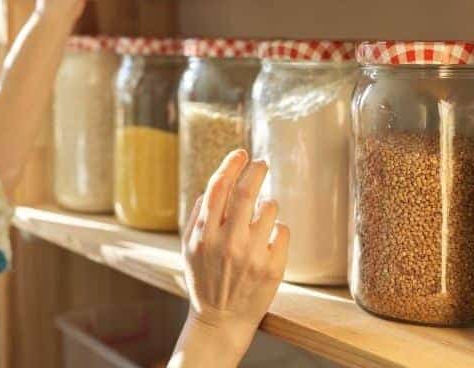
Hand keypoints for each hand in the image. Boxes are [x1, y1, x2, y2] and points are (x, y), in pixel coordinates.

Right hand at [179, 150, 288, 359]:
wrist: (221, 320)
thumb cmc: (204, 279)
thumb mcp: (189, 247)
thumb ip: (198, 216)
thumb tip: (213, 185)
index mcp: (205, 235)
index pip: (219, 187)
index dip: (231, 165)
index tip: (241, 153)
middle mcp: (228, 243)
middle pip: (247, 192)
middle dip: (256, 171)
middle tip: (261, 164)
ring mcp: (252, 256)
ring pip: (269, 209)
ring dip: (267, 204)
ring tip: (261, 214)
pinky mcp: (273, 268)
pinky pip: (283, 231)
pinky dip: (277, 229)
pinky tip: (268, 241)